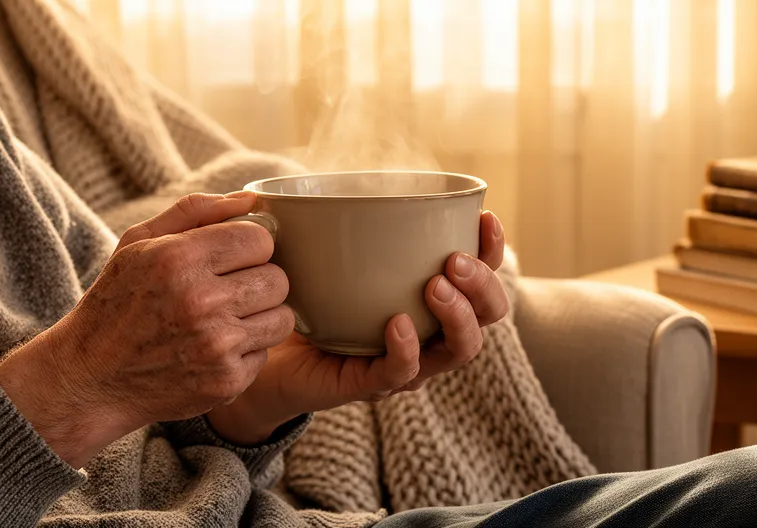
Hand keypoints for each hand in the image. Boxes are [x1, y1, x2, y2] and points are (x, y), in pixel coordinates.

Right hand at [0, 192, 294, 467]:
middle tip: (231, 291)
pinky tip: (216, 348)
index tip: (235, 258)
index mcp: (177, 259)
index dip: (252, 248)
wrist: (90, 379)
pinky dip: (247, 350)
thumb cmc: (118, 302)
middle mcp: (199, 301)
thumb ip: (195, 211)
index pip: (260, 240)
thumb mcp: (138, 243)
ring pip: (282, 317)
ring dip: (262, 316)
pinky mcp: (226, 380)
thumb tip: (251, 198)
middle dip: (260, 281)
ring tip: (227, 318)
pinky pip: (267, 353)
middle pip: (278, 279)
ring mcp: (215, 345)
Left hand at [207, 211, 507, 444]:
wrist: (263, 350)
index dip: (493, 249)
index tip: (485, 217)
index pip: (483, 277)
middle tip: (453, 260)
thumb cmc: (307, 294)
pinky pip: (403, 373)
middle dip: (482, 284)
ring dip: (458, 315)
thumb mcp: (337, 249)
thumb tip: (353, 163)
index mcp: (433, 299)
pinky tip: (397, 323)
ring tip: (435, 285)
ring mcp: (407, 362)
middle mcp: (431, 332)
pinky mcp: (372, 385)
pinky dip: (407, 349)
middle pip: (488, 315)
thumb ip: (355, 218)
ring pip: (460, 349)